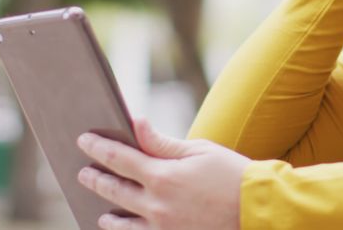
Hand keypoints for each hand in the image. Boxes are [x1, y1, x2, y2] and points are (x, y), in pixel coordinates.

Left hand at [77, 118, 251, 229]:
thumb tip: (135, 123)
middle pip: (114, 190)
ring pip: (122, 222)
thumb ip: (161, 142)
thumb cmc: (232, 174)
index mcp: (163, 176)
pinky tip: (123, 228)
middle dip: (95, 179)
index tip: (84, 140)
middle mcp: (157, 205)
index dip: (98, 148)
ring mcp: (162, 228)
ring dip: (108, 213)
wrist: (259, 210)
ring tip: (100, 209)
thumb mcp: (198, 151)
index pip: (119, 158)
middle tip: (83, 172)